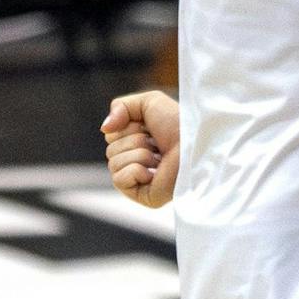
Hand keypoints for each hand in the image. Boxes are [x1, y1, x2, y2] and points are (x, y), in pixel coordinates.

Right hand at [101, 91, 180, 208]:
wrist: (195, 142)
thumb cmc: (178, 123)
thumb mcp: (148, 102)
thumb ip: (120, 107)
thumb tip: (104, 129)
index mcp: (137, 143)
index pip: (110, 135)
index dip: (127, 127)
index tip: (148, 127)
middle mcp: (136, 162)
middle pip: (110, 150)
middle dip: (133, 141)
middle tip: (156, 143)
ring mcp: (139, 181)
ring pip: (113, 164)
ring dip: (138, 154)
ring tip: (159, 157)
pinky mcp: (144, 196)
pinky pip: (120, 180)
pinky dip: (135, 170)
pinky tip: (154, 171)